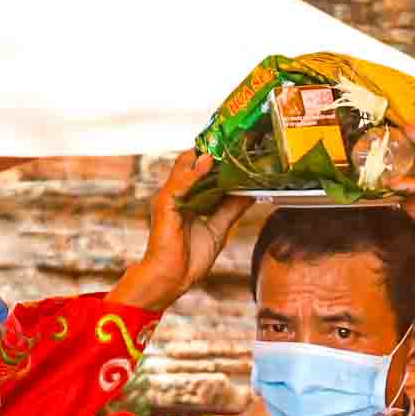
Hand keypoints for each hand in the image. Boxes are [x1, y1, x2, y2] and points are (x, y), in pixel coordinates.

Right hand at [115, 153, 250, 312]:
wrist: (172, 279)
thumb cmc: (188, 259)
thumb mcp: (218, 228)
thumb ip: (231, 208)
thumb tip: (249, 192)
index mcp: (189, 198)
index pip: (202, 169)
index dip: (218, 157)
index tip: (237, 146)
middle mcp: (178, 194)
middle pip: (193, 163)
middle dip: (213, 150)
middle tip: (235, 136)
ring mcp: (170, 198)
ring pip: (185, 167)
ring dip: (204, 155)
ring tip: (223, 142)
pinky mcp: (165, 205)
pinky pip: (179, 184)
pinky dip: (194, 172)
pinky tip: (207, 162)